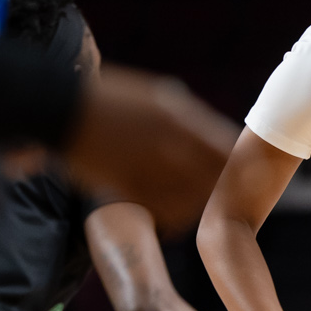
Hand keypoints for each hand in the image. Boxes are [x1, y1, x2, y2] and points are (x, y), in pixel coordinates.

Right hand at [64, 66, 238, 232]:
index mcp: (177, 119)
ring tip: (196, 198)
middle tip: (224, 190)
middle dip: (222, 186)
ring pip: (192, 200)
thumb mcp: (158, 96)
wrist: (63, 110)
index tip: (247, 170)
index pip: (225, 150)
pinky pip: (166, 212)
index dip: (240, 165)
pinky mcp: (128, 188)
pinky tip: (175, 209)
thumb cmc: (113, 98)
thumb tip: (220, 136)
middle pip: (213, 179)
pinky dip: (176, 215)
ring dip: (198, 201)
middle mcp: (166, 146)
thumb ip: (191, 118)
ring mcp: (147, 168)